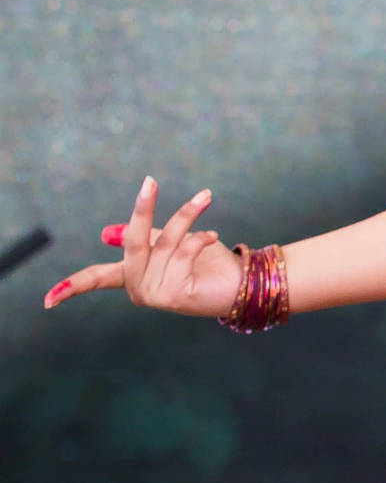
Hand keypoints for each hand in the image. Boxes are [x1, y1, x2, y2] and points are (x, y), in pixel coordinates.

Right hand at [43, 175, 243, 317]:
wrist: (241, 285)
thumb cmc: (207, 262)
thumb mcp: (171, 242)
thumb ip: (144, 237)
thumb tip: (108, 235)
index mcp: (132, 278)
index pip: (96, 279)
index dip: (72, 286)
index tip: (46, 301)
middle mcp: (140, 289)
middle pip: (132, 242)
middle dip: (142, 209)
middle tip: (150, 181)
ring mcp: (156, 294)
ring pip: (164, 242)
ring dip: (186, 215)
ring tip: (205, 197)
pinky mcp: (174, 295)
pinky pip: (181, 253)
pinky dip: (197, 238)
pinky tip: (211, 234)